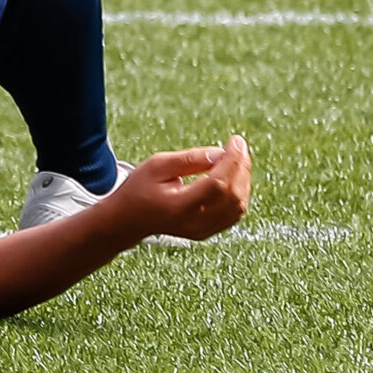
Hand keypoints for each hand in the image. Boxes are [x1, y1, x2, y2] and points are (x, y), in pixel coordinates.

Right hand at [110, 135, 252, 243]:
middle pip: (232, 196)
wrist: (128, 219)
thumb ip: (190, 159)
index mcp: (179, 206)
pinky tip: (233, 175)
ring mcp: (202, 231)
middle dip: (241, 167)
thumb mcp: (157, 165)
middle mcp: (194, 223)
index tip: (235, 141)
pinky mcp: (207, 232)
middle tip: (238, 145)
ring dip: (243, 179)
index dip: (232, 161)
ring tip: (236, 158)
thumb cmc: (139, 188)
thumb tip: (221, 153)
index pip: (217, 185)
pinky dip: (239, 192)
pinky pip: (234, 213)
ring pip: (238, 206)